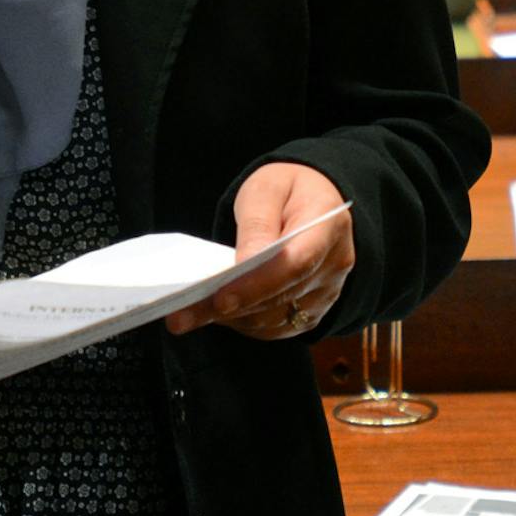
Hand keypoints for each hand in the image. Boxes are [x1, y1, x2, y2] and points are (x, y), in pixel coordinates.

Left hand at [165, 163, 353, 339]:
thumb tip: (246, 262)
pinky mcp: (313, 310)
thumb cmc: (288, 190)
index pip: (296, 264)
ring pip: (276, 319)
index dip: (258, 285)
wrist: (315, 200)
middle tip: (181, 316)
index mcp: (328, 227)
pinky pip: (277, 327)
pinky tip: (214, 314)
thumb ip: (257, 224)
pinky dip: (244, 323)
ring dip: (231, 321)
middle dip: (230, 309)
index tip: (221, 299)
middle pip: (281, 298)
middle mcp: (334, 266)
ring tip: (186, 317)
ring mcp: (327, 292)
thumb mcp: (267, 189)